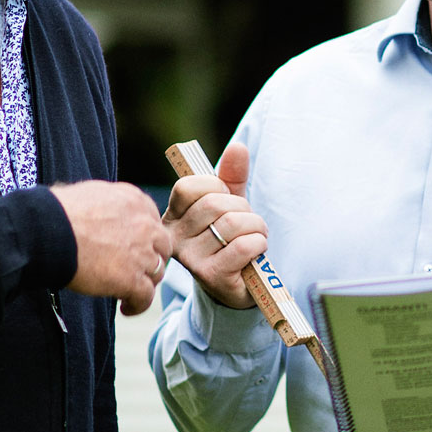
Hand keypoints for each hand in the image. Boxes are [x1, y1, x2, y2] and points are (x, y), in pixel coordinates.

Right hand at [51, 181, 170, 312]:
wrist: (46, 232)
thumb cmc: (56, 212)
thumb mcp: (92, 194)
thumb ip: (108, 204)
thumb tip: (99, 213)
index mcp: (135, 201)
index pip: (152, 223)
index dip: (144, 239)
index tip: (133, 249)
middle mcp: (145, 225)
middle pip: (161, 248)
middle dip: (150, 260)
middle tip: (135, 271)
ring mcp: (142, 253)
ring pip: (156, 273)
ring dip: (144, 282)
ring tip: (128, 292)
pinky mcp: (132, 279)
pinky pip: (146, 297)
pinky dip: (138, 305)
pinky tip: (126, 308)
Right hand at [163, 141, 269, 309]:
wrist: (240, 284)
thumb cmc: (231, 239)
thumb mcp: (230, 203)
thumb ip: (232, 176)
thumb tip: (238, 147)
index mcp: (173, 216)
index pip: (189, 186)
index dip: (217, 187)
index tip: (226, 201)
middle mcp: (174, 238)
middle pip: (215, 204)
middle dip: (244, 209)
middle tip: (248, 223)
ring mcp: (190, 259)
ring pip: (232, 224)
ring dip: (256, 228)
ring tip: (254, 238)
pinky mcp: (211, 276)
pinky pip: (243, 247)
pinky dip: (259, 245)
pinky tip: (255, 254)